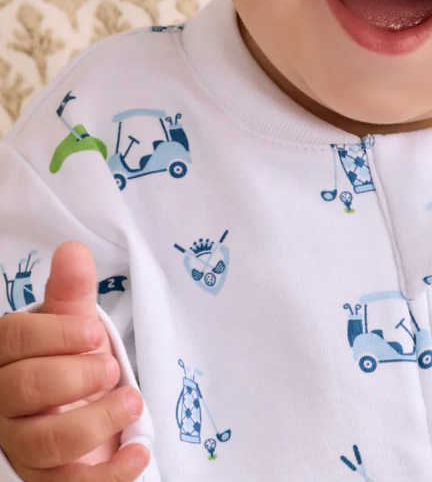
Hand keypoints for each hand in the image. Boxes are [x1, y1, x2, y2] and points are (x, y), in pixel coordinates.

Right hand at [0, 240, 148, 480]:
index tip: (92, 334)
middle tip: (109, 368)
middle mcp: (5, 405)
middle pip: (24, 389)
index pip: (12, 340)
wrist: (86, 415)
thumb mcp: (75, 326)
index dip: (55, 335)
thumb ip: (72, 292)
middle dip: (76, 375)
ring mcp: (22, 446)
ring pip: (45, 441)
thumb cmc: (74, 365)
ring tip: (131, 401)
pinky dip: (110, 474)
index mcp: (7, 358)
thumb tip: (72, 251)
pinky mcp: (48, 480)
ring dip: (97, 420)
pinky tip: (139, 449)